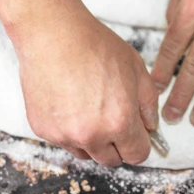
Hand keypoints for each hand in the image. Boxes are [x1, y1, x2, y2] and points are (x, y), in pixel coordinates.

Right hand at [16, 5, 158, 166]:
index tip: (136, 134)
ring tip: (87, 105)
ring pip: (85, 153)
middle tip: (111, 116)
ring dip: (91, 139)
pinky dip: (67, 128)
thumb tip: (150, 126)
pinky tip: (68, 100)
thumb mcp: (136, 67)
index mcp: (120, 121)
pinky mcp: (43, 129)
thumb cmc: (94, 45)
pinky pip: (62, 140)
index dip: (140, 143)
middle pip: (111, 160)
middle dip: (116, 143)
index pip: (137, 154)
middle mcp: (91, 135)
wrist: (53, 34)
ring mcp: (64, 135)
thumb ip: (148, 102)